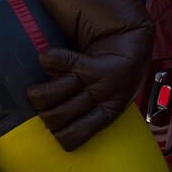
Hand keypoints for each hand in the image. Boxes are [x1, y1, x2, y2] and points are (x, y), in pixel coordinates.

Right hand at [27, 47, 143, 151]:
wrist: (133, 34)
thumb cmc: (116, 69)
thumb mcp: (108, 96)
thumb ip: (86, 108)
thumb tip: (55, 118)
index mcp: (106, 114)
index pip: (74, 137)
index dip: (57, 133)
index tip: (53, 125)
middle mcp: (101, 99)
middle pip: (57, 116)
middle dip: (44, 113)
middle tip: (45, 105)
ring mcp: (97, 81)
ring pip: (54, 94)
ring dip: (40, 91)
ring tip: (38, 88)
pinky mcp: (92, 60)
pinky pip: (62, 63)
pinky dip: (49, 60)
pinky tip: (46, 59)